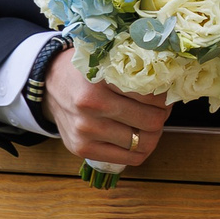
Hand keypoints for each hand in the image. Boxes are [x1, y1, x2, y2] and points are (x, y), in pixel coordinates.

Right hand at [43, 50, 170, 170]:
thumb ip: (132, 69)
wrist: (48, 84)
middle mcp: (90, 106)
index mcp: (99, 79)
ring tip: (152, 123)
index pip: (150, 95)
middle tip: (162, 108)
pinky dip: (141, 150)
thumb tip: (170, 83)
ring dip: (154, 134)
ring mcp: (85, 131)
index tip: (165, 92)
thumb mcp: (105, 59)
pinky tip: (140, 138)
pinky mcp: (82, 149)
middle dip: (162, 115)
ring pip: (142, 143)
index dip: (164, 95)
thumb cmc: (83, 70)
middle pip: (150, 122)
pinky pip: (129, 159)